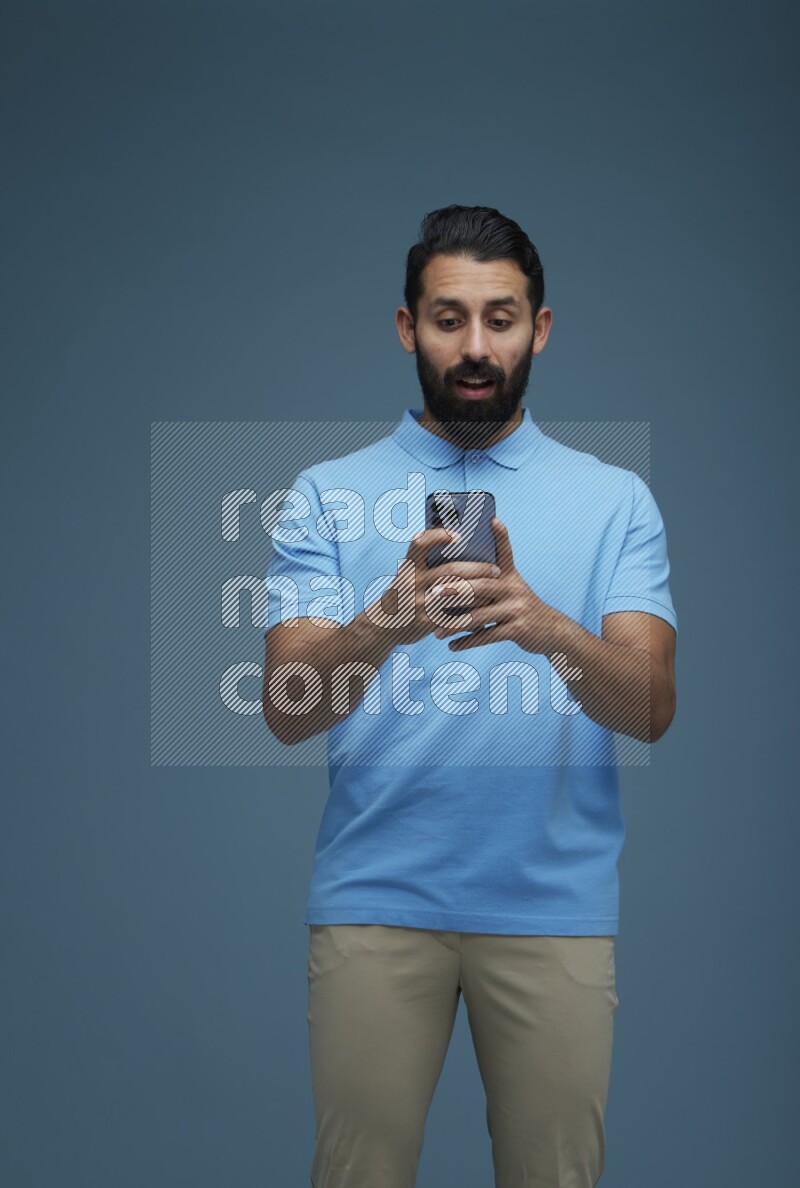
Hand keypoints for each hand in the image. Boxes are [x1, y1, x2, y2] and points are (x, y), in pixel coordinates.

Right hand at [369, 526, 502, 645]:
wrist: (383, 625)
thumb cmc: (404, 594)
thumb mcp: (408, 575)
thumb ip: (428, 564)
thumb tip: (464, 548)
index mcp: (408, 566)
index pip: (420, 543)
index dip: (439, 536)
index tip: (459, 536)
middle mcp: (411, 582)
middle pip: (451, 570)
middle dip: (478, 569)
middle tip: (496, 569)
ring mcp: (417, 603)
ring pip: (457, 594)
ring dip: (480, 591)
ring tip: (495, 589)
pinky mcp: (424, 622)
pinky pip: (454, 617)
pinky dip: (471, 615)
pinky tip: (484, 613)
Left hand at [431, 517, 561, 653]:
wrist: (550, 631)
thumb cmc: (521, 608)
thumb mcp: (513, 588)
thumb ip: (492, 579)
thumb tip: (460, 576)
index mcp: (510, 577)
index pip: (505, 552)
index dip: (501, 536)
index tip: (493, 520)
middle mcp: (514, 589)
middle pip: (481, 586)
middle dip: (455, 589)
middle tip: (434, 592)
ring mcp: (517, 609)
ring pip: (480, 615)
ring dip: (455, 625)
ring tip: (436, 631)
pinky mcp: (518, 629)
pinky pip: (487, 636)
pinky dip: (468, 642)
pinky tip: (452, 646)